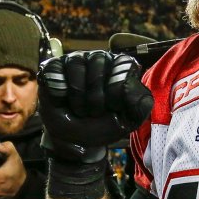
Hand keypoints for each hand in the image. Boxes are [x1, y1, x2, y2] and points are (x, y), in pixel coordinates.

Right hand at [38, 51, 153, 162]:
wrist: (71, 140)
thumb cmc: (99, 126)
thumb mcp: (124, 122)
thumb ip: (139, 108)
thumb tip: (144, 96)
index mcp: (121, 68)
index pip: (124, 62)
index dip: (117, 88)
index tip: (113, 108)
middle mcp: (99, 59)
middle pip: (100, 59)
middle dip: (96, 95)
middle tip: (94, 112)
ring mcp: (76, 60)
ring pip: (77, 63)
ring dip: (78, 94)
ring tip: (79, 110)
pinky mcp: (54, 66)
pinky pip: (56, 70)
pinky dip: (60, 91)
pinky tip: (62, 101)